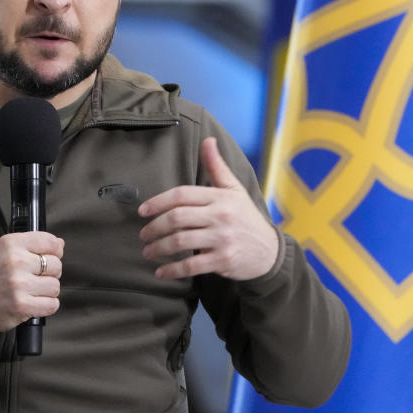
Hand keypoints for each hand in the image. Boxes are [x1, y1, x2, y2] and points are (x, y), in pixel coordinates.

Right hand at [0, 232, 63, 331]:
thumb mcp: (3, 249)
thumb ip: (31, 244)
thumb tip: (60, 244)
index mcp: (11, 243)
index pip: (50, 242)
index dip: (55, 251)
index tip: (50, 256)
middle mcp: (16, 262)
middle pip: (56, 265)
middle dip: (50, 273)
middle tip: (36, 277)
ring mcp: (19, 285)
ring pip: (55, 286)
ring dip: (47, 291)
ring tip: (32, 290)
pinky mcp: (22, 306)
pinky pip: (52, 304)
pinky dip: (46, 305)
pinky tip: (34, 302)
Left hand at [138, 137, 277, 280]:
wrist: (269, 252)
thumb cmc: (246, 217)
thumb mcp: (234, 189)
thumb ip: (217, 166)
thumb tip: (207, 140)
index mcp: (220, 196)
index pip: (182, 195)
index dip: (158, 201)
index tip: (142, 211)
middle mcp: (221, 216)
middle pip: (177, 218)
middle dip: (154, 227)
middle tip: (143, 234)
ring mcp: (222, 239)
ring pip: (181, 241)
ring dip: (159, 248)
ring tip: (148, 251)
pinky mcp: (223, 260)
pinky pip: (191, 265)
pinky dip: (173, 270)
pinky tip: (160, 272)